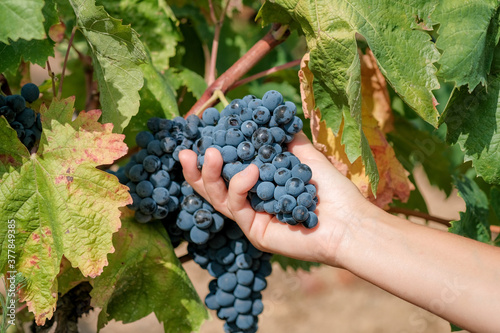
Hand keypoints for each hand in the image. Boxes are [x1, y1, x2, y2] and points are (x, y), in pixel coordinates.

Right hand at [179, 132, 371, 266]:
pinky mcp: (256, 232)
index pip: (227, 172)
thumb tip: (274, 116)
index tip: (202, 135)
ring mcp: (252, 219)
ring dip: (211, 176)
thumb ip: (286, 139)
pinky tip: (251, 171)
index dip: (211, 157)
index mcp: (259, 187)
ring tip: (210, 154)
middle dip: (197, 171)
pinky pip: (238, 208)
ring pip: (218, 199)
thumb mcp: (305, 156)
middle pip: (214, 189)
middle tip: (186, 152)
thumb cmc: (331, 191)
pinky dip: (239, 187)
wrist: (349, 220)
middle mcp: (251, 204)